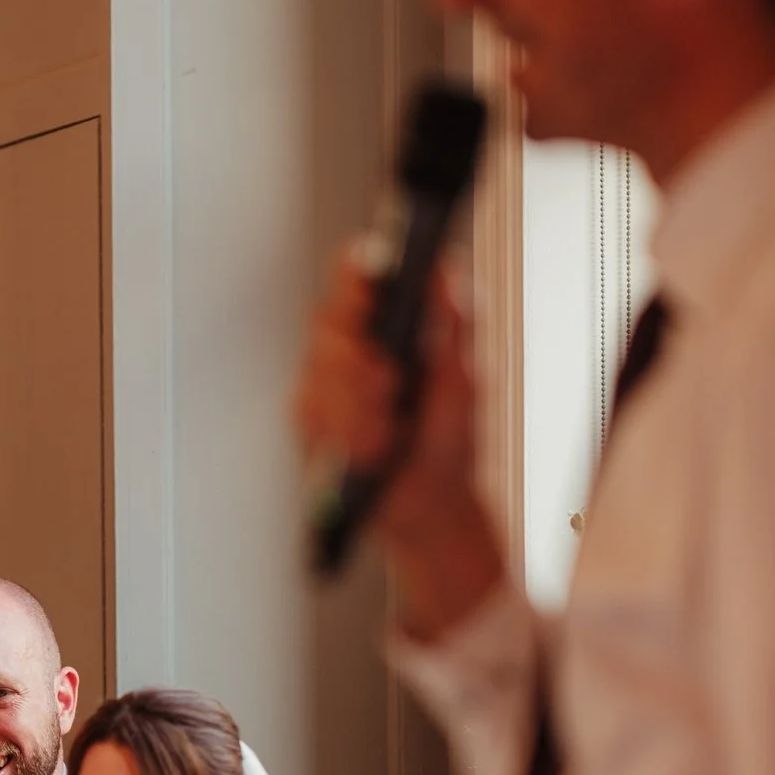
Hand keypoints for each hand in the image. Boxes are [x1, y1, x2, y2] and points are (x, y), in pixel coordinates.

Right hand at [292, 253, 507, 637]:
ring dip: (358, 402)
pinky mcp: (309, 422)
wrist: (432, 506)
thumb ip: (455, 321)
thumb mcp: (464, 376)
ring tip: (390, 429)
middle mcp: (350, 348)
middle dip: (357, 354)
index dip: (354, 273)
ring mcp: (324, 384)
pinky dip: (345, 429)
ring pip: (317, 367)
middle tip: (390, 383)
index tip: (368, 288)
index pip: (356, 277)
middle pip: (326, 319)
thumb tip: (444, 268)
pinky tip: (370, 447)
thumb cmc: (451, 441)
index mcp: (387, 325)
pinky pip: (309, 410)